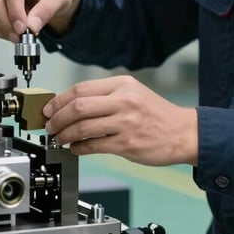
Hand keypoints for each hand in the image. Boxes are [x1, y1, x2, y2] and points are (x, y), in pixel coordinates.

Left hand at [43, 76, 197, 165]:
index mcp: (122, 85)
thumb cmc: (156, 114)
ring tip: (59, 139)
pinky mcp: (127, 143)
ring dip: (65, 135)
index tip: (49, 109)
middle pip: (78, 106)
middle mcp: (123, 100)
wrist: (183, 132)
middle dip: (57, 118)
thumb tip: (71, 106)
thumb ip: (105, 97)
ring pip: (83, 127)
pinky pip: (94, 145)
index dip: (59, 100)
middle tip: (50, 126)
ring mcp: (125, 122)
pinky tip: (75, 148)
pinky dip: (79, 148)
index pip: (81, 89)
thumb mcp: (133, 93)